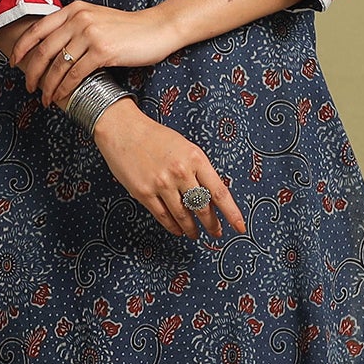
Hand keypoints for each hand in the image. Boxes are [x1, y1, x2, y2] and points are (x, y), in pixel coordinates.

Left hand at [4, 1, 179, 108]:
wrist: (157, 28)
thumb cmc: (127, 28)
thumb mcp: (96, 18)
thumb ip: (74, 25)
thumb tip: (51, 46)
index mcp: (74, 10)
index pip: (38, 29)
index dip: (22, 47)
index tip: (13, 61)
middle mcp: (79, 19)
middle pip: (43, 49)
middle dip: (32, 72)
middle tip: (29, 87)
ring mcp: (90, 34)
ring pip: (58, 65)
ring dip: (49, 86)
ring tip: (46, 98)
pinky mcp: (103, 51)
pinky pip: (76, 74)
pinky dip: (66, 88)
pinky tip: (62, 97)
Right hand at [90, 101, 246, 240]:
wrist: (123, 130)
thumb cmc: (155, 137)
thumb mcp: (186, 148)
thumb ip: (199, 170)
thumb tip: (211, 197)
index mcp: (196, 158)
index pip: (219, 192)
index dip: (231, 213)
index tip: (240, 226)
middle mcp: (181, 172)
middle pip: (202, 207)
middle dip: (212, 224)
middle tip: (217, 232)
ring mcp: (162, 184)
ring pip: (183, 215)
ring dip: (191, 228)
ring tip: (195, 234)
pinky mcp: (144, 193)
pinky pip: (163, 216)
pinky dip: (172, 226)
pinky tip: (178, 230)